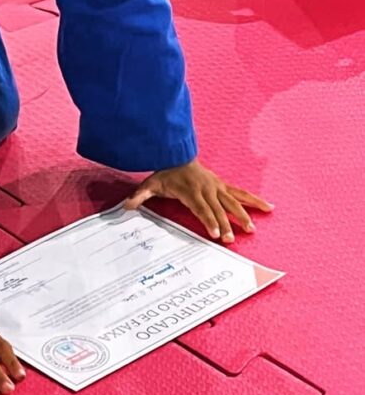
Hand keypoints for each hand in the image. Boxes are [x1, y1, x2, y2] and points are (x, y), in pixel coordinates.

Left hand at [124, 159, 273, 242]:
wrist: (178, 155)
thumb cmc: (165, 173)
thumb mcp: (150, 184)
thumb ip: (140, 195)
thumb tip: (127, 205)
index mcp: (191, 191)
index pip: (201, 209)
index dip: (209, 221)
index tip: (215, 234)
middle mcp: (207, 189)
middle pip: (219, 209)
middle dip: (226, 225)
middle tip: (232, 239)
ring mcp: (217, 187)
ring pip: (234, 202)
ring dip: (244, 215)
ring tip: (252, 229)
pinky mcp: (223, 185)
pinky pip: (240, 193)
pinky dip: (254, 200)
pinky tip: (268, 207)